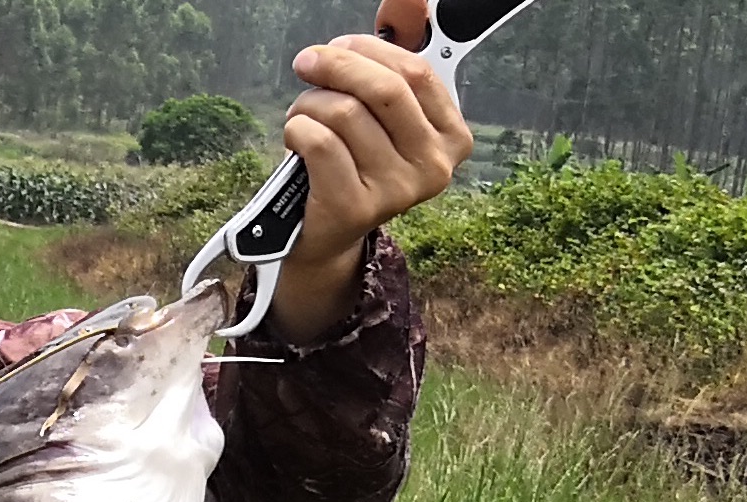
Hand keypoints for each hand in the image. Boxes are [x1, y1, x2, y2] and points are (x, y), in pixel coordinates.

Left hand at [267, 33, 473, 343]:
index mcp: (451, 138)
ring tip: (302, 118)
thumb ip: (388, 74)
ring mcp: (397, 191)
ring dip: (310, 105)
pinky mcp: (356, 207)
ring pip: (345, 113)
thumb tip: (386, 17)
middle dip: (337, 66)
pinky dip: (298, 130)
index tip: (339, 46)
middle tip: (308, 63)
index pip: (417, 74)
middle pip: (384, 90)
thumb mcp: (380, 121)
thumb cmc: (352, 167)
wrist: (325, 234)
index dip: (371, 51)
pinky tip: (296, 139)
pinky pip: (320, 143)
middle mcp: (433, 167)